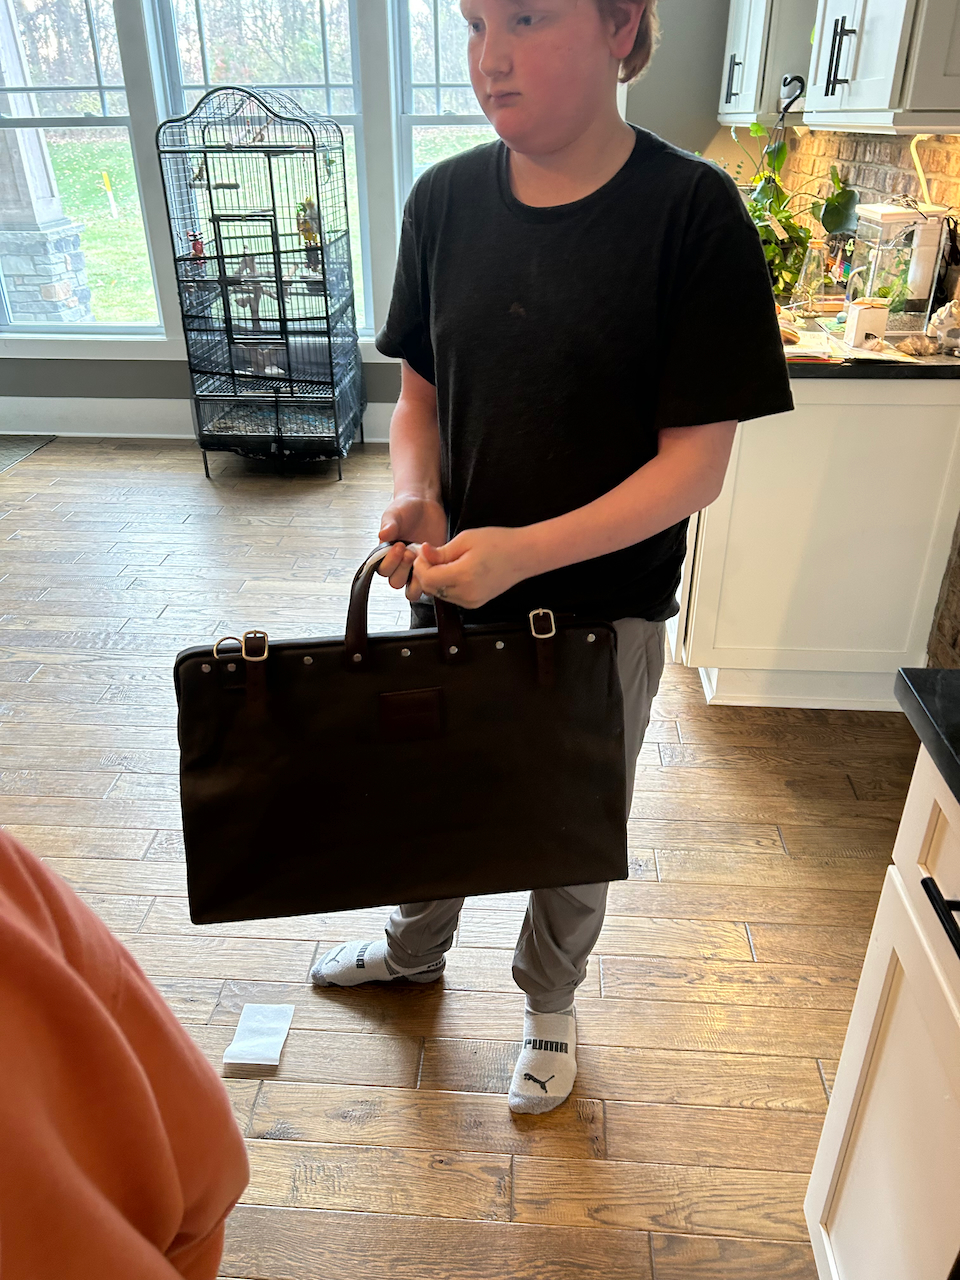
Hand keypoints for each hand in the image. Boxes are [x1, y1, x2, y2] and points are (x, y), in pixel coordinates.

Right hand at [376, 495, 447, 596]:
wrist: (424, 503)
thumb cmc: (405, 508)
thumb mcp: (394, 514)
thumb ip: (388, 525)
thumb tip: (382, 535)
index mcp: (386, 555)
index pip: (383, 570)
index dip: (390, 562)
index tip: (398, 546)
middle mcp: (400, 565)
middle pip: (396, 582)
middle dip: (403, 569)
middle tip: (410, 552)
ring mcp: (416, 568)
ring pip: (412, 590)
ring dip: (416, 580)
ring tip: (421, 560)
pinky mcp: (432, 567)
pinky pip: (430, 584)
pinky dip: (433, 579)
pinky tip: (435, 563)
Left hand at [413, 527, 532, 609]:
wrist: (523, 556)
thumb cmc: (498, 542)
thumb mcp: (466, 539)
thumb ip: (442, 551)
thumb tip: (422, 554)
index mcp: (463, 576)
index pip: (428, 578)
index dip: (420, 565)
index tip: (423, 552)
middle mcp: (466, 594)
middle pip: (430, 588)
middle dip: (425, 572)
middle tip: (430, 555)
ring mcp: (471, 602)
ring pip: (439, 594)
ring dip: (434, 579)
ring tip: (443, 561)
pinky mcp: (474, 604)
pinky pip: (451, 596)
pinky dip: (446, 585)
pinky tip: (453, 571)